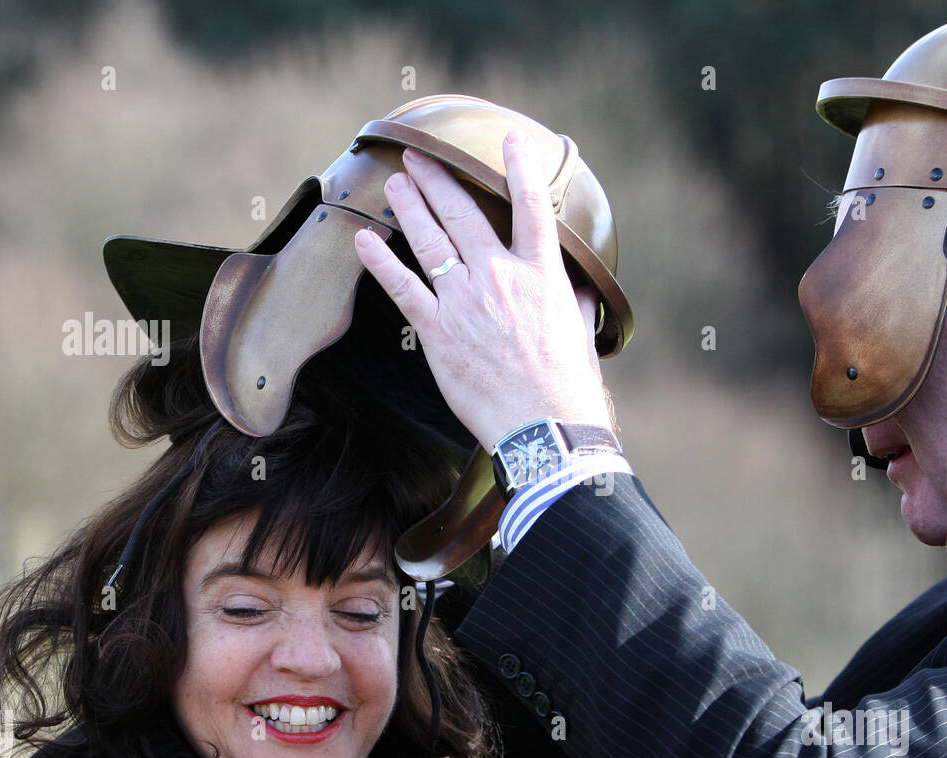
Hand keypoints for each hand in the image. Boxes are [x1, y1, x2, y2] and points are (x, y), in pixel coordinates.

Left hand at [353, 131, 612, 450]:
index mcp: (542, 275)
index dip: (520, 167)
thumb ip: (575, 301)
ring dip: (409, 206)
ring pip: (429, 241)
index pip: (532, 207)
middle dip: (438, 180)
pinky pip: (402, 288)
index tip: (510, 139)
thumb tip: (579, 284)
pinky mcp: (438, 332)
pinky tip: (364, 239)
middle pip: (463, 214)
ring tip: (396, 182)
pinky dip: (380, 261)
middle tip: (419, 158)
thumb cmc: (569, 387)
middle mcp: (501, 278)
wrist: (546, 429)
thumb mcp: (582, 334)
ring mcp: (465, 303)